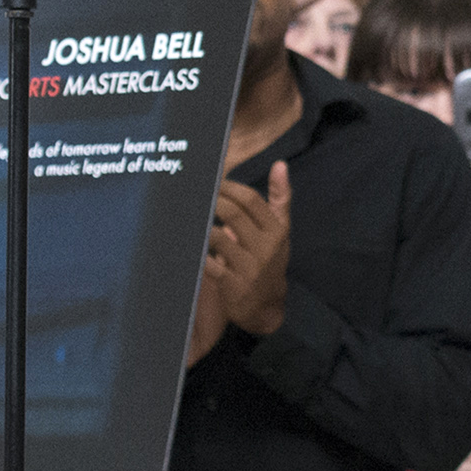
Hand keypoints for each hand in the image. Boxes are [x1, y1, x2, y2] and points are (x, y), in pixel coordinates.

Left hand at [204, 165, 291, 333]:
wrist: (267, 306)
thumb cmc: (270, 259)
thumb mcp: (281, 230)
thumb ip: (280, 197)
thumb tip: (280, 164)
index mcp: (277, 230)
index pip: (252, 201)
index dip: (229, 187)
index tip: (213, 182)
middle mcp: (266, 248)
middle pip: (234, 214)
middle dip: (212, 201)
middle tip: (197, 195)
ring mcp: (250, 268)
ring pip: (219, 237)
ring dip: (202, 225)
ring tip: (189, 214)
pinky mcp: (234, 286)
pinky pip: (211, 265)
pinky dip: (199, 253)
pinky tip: (190, 243)